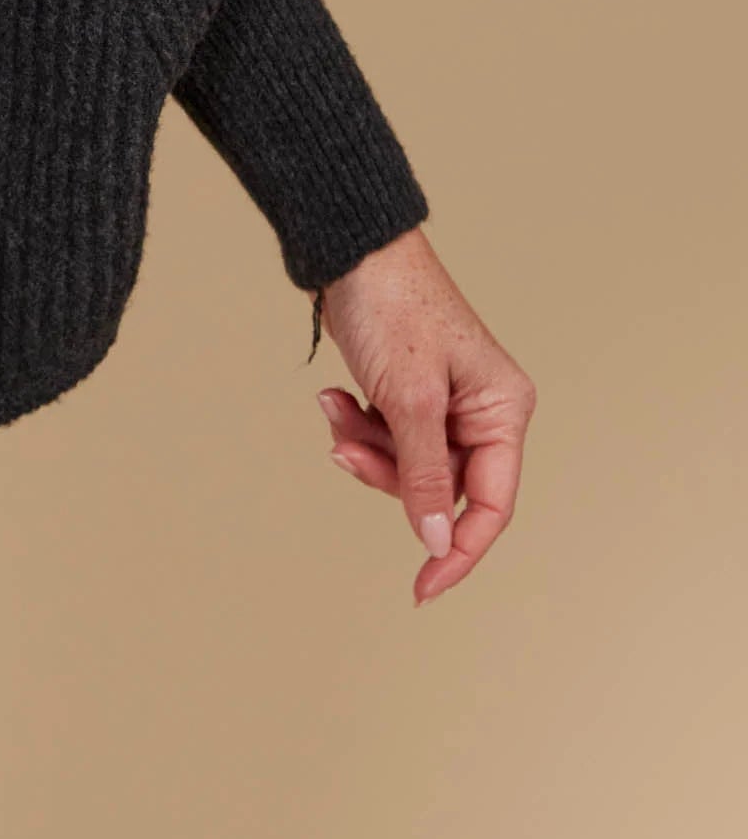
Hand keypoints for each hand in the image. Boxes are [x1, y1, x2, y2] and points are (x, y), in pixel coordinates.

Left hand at [310, 227, 534, 607]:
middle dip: (385, 475)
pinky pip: (384, 439)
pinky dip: (355, 427)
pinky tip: (334, 396)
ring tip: (335, 408)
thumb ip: (425, 477)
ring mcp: (445, 403)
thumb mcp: (410, 401)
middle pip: (439, 488)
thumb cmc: (392, 308)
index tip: (421, 588)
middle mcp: (482, 411)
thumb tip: (438, 542)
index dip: (458, 550)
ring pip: (405, 467)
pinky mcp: (409, 394)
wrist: (351, 250)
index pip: (491, 504)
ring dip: (362, 447)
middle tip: (345, 450)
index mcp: (504, 410)